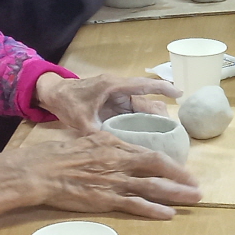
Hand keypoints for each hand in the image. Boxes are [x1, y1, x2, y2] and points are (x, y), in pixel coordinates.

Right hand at [24, 132, 201, 218]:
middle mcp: (120, 162)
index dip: (173, 165)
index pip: (152, 154)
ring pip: (153, 188)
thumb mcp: (90, 139)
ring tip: (193, 200)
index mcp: (117, 146)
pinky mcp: (106, 200)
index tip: (185, 172)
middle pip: (159, 170)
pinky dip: (153, 210)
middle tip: (198, 189)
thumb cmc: (61, 154)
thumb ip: (110, 145)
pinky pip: (135, 205)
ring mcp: (115, 182)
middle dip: (182, 180)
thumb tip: (124, 150)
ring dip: (176, 195)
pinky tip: (167, 214)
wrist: (42, 171)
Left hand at [33, 72, 180, 133]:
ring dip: (152, 120)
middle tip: (171, 133)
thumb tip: (111, 149)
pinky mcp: (115, 105)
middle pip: (147, 101)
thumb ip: (96, 132)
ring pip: (142, 108)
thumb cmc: (67, 101)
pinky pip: (134, 113)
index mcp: (113, 87)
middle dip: (160, 115)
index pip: (144, 85)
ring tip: (164, 138)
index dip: (163, 88)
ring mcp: (118, 98)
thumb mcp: (80, 119)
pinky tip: (148, 137)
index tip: (180, 93)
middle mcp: (120, 91)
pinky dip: (142, 122)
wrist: (54, 95)